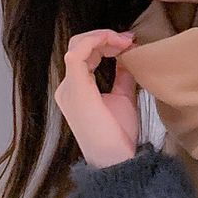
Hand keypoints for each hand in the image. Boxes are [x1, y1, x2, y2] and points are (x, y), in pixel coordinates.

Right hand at [53, 28, 140, 167]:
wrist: (116, 160)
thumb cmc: (118, 135)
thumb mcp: (123, 98)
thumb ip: (122, 77)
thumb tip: (128, 56)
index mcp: (76, 89)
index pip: (84, 54)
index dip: (105, 42)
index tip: (129, 42)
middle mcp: (67, 87)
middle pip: (79, 46)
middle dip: (104, 37)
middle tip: (129, 39)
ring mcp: (69, 88)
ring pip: (77, 46)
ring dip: (102, 37)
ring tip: (125, 41)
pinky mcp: (76, 89)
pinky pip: (78, 53)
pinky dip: (96, 41)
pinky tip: (116, 44)